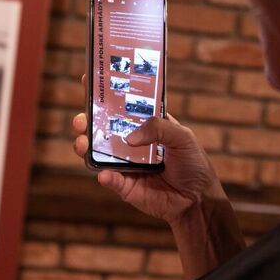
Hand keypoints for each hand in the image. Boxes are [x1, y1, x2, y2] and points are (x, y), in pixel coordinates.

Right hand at [73, 78, 222, 225]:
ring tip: (82, 143)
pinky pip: (109, 180)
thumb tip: (130, 138)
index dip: (105, 94)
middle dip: (86, 121)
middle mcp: (130, 143)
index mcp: (144, 126)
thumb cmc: (193, 164)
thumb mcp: (183, 137)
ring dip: (85, 146)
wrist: (197, 200)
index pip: (122, 106)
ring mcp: (124, 164)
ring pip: (97, 153)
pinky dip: (105, 176)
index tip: (91, 79)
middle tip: (81, 120)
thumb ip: (158, 128)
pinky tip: (105, 174)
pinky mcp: (124, 186)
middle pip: (102, 128)